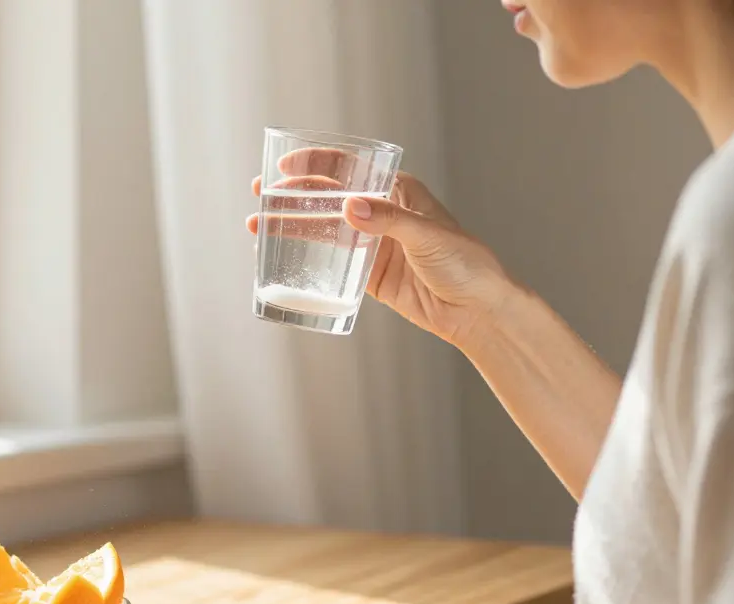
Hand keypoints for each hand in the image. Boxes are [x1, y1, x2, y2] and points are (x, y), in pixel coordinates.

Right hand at [249, 149, 517, 347]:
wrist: (477, 310)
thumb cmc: (465, 263)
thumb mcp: (428, 236)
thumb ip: (389, 221)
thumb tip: (349, 208)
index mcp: (397, 190)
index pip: (349, 168)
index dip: (314, 163)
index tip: (283, 166)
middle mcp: (380, 212)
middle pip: (327, 196)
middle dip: (291, 193)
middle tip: (259, 195)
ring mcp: (372, 243)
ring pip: (323, 227)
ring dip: (290, 224)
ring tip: (257, 225)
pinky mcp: (368, 274)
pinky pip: (329, 261)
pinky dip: (304, 255)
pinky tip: (280, 253)